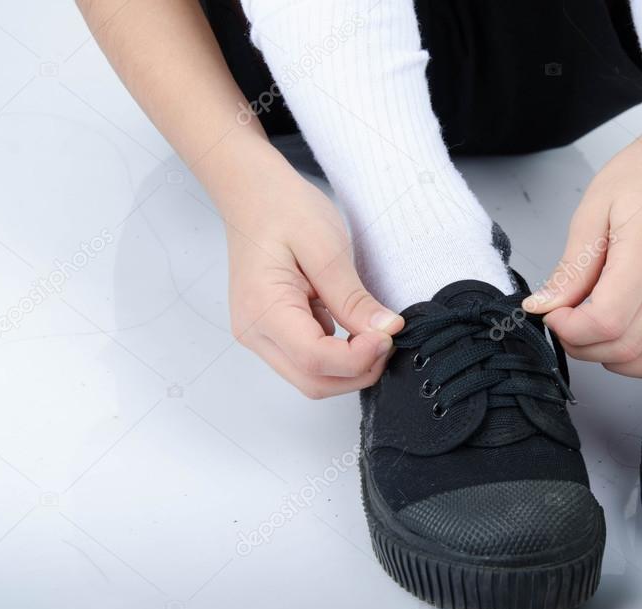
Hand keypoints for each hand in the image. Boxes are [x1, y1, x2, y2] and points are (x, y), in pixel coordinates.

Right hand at [221, 166, 402, 397]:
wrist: (253, 193)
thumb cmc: (283, 209)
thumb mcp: (326, 247)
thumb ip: (353, 297)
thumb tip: (386, 331)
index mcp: (263, 309)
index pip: (315, 361)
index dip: (359, 358)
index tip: (388, 335)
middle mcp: (255, 332)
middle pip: (314, 382)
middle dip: (359, 370)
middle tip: (388, 337)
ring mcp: (260, 335)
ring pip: (312, 378)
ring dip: (350, 366)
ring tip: (372, 330)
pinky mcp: (272, 332)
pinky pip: (309, 360)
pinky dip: (339, 354)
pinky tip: (351, 323)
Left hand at [525, 139, 641, 379]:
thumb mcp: (592, 212)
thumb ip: (570, 268)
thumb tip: (543, 306)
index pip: (605, 323)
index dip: (569, 328)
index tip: (552, 311)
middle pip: (623, 347)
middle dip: (580, 344)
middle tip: (563, 318)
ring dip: (611, 357)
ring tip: (590, 327)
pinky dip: (637, 355)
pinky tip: (616, 329)